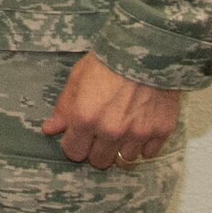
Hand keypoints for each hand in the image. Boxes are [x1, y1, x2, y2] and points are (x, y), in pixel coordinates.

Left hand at [40, 52, 181, 169]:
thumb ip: (64, 108)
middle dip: (97, 150)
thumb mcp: (77, 78)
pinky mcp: (161, 132)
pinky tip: (139, 128)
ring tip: (122, 128)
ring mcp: (138, 134)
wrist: (147, 50)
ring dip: (121, 149)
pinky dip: (143, 146)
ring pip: (125, 161)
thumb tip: (50, 129)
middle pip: (99, 161)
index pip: (73, 152)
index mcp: (85, 118)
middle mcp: (111, 131)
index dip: (74, 144)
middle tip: (100, 134)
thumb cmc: (108, 61)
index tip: (79, 136)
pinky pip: (148, 154)